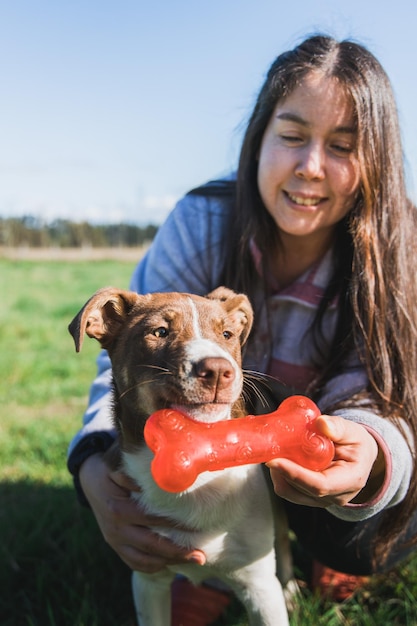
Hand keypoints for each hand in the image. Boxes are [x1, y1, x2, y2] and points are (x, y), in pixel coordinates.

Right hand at [79, 452, 205, 572]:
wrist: (89, 481)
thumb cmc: (109, 471)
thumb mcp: (117, 468)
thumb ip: (133, 475)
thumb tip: (158, 478)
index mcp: (118, 510)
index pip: (150, 520)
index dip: (173, 525)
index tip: (196, 527)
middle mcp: (116, 529)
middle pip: (150, 546)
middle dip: (177, 552)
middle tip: (201, 556)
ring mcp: (114, 540)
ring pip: (143, 560)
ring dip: (169, 563)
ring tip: (193, 561)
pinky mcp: (115, 546)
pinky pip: (134, 563)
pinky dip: (153, 566)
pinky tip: (172, 563)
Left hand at [267, 415, 382, 507]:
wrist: (360, 456)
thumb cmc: (357, 443)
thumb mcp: (353, 431)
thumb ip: (339, 427)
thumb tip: (321, 423)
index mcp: (351, 480)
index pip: (319, 485)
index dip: (294, 474)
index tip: (274, 461)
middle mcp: (336, 496)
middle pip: (300, 490)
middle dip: (280, 472)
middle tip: (267, 450)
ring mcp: (323, 500)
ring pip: (291, 493)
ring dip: (278, 475)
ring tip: (273, 452)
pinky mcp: (312, 497)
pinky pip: (290, 491)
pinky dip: (281, 476)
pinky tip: (279, 459)